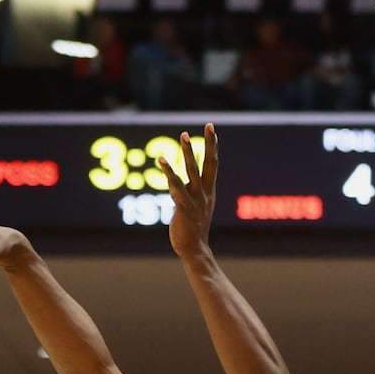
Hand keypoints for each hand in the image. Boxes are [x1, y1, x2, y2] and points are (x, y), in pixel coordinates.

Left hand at [162, 122, 218, 257]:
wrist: (194, 249)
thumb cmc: (193, 230)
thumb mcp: (196, 208)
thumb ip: (190, 194)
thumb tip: (179, 186)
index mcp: (209, 191)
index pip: (213, 164)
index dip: (212, 146)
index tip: (211, 129)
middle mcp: (204, 192)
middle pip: (209, 163)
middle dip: (209, 143)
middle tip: (208, 124)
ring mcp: (195, 199)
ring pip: (192, 170)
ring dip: (188, 151)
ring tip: (184, 135)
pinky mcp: (183, 206)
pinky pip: (175, 185)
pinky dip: (168, 172)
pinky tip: (162, 160)